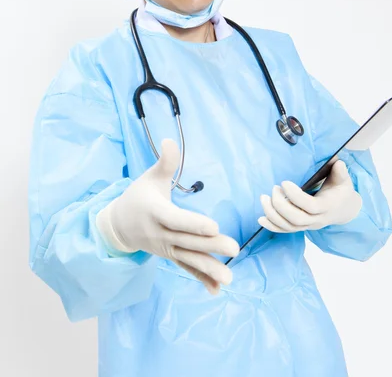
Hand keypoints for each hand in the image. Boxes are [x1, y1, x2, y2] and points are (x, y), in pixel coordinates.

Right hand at [96, 139, 239, 294]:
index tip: (213, 226)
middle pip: (187, 241)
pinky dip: (201, 279)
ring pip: (188, 259)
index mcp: (155, 212)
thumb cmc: (138, 196)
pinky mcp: (170, 256)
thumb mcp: (149, 177)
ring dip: (209, 269)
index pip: (176, 219)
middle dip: (211, 246)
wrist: (118, 225)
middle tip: (234, 249)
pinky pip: (186, 268)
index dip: (194, 223)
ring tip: (230, 278)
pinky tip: (217, 290)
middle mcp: (160, 234)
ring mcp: (165, 248)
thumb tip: (170, 140)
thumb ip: (165, 162)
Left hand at [258, 160, 361, 232]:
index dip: (295, 196)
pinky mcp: (301, 228)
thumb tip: (338, 163)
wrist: (344, 210)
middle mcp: (317, 219)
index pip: (310, 206)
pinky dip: (272, 226)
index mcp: (327, 207)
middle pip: (296, 219)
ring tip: (264, 198)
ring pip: (288, 226)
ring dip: (272, 214)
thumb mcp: (344, 180)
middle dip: (280, 205)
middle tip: (273, 189)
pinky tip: (261, 218)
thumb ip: (341, 172)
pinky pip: (285, 230)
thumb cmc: (341, 191)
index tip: (284, 182)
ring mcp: (308, 226)